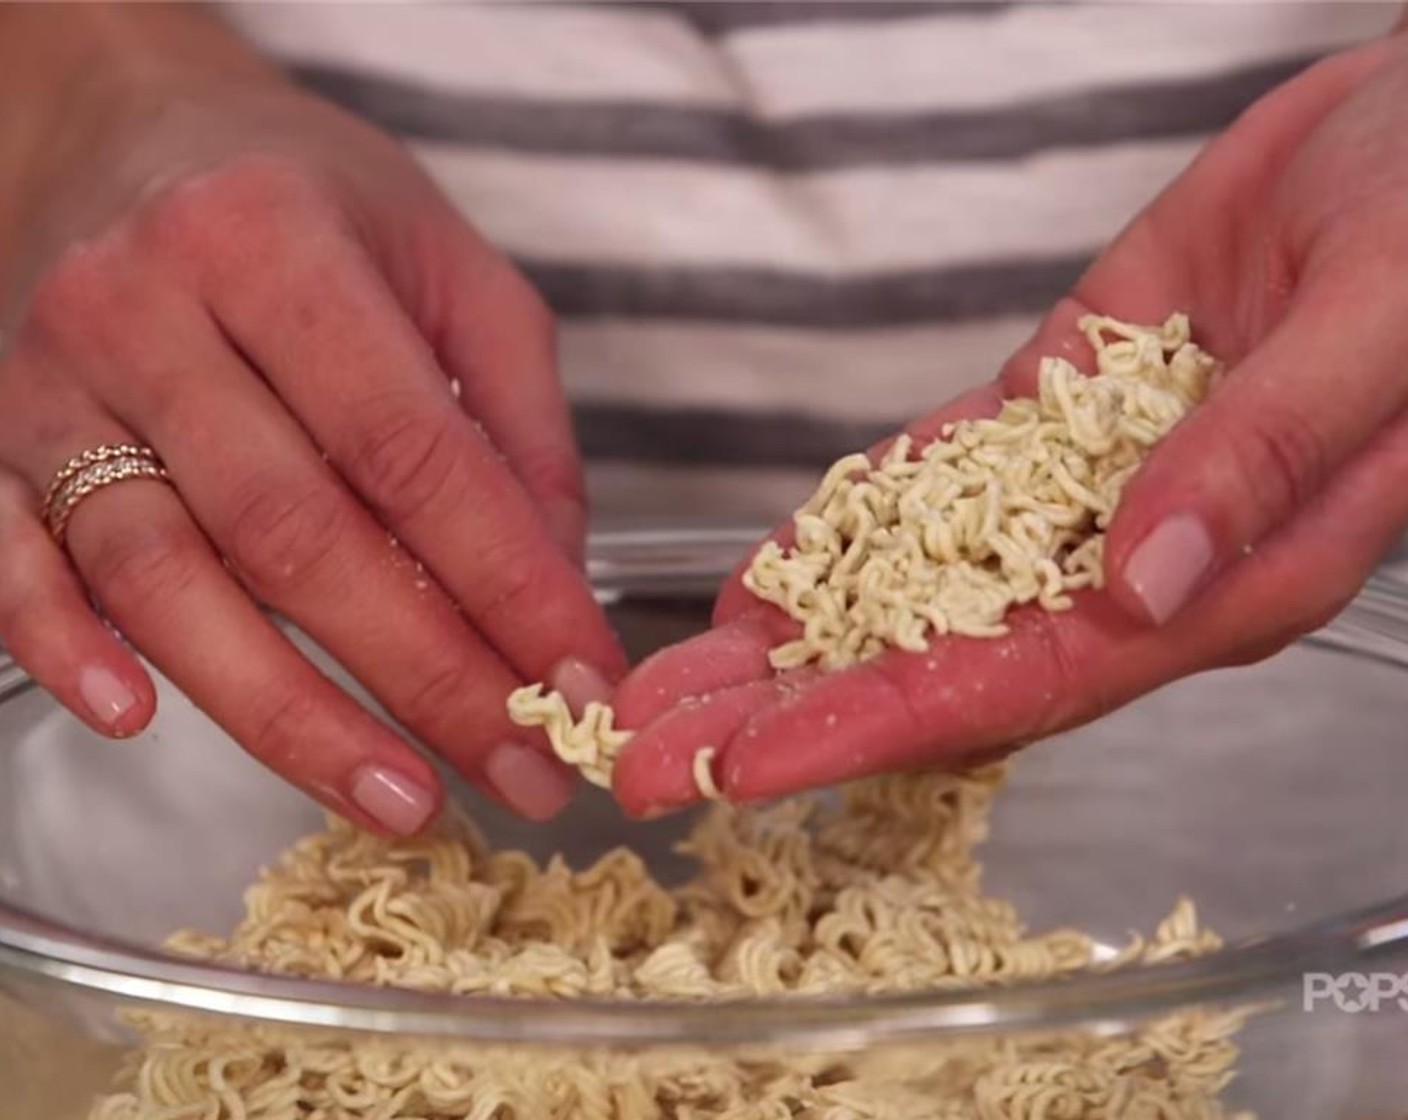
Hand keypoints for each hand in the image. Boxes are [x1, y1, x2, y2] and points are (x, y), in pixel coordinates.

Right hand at [0, 9, 623, 832]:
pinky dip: (64, 646)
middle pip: (299, 535)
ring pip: (165, 576)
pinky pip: (13, 560)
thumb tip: (556, 578)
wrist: (120, 129)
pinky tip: (139, 719)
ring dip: (285, 712)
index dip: (508, 584)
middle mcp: (151, 311)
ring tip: (402, 798)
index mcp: (280, 247)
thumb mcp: (446, 264)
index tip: (581, 680)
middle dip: (427, 676)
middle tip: (521, 772)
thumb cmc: (303, 198)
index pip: (415, 453)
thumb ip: (516, 417)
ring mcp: (55, 383)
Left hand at [608, 32, 1407, 816]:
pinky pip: (937, 479)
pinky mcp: (1062, 404)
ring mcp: (1090, 482)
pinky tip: (769, 571)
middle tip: (650, 755)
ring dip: (793, 637)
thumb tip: (1145, 579)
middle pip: (941, 662)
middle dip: (790, 711)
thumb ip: (1264, 455)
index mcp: (1230, 578)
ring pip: (918, 584)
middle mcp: (1144, 557)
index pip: (1022, 683)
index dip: (874, 725)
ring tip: (671, 681)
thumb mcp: (1385, 326)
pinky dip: (846, 525)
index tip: (747, 762)